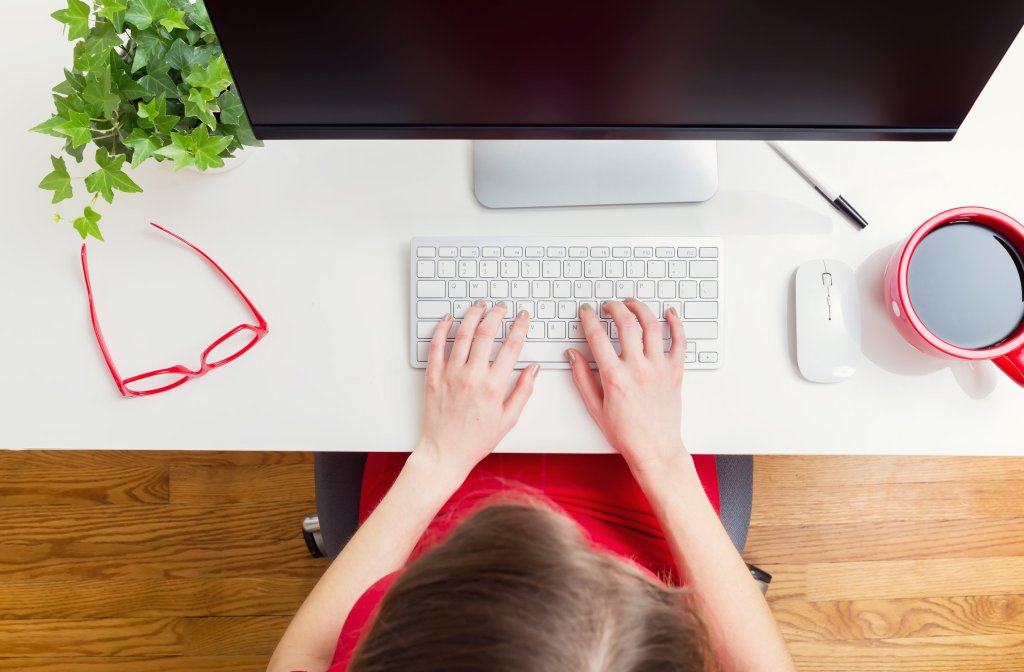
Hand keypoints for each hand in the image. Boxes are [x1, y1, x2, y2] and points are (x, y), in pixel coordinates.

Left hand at [417, 300, 539, 477]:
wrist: (444, 453)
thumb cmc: (475, 440)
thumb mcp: (508, 419)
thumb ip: (523, 391)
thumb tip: (534, 369)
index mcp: (493, 386)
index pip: (511, 346)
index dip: (520, 327)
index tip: (523, 317)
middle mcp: (472, 376)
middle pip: (486, 333)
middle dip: (497, 314)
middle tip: (502, 307)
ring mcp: (451, 375)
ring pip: (462, 334)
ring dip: (473, 315)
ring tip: (480, 306)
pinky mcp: (434, 377)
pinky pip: (436, 346)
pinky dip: (442, 329)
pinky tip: (449, 319)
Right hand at [565, 299, 687, 474]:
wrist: (655, 449)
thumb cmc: (626, 434)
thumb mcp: (595, 408)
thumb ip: (582, 377)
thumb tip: (572, 355)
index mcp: (614, 377)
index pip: (597, 337)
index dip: (589, 319)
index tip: (587, 312)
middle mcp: (638, 368)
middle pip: (626, 323)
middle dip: (614, 307)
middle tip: (608, 305)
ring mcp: (659, 368)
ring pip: (652, 326)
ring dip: (641, 308)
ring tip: (632, 304)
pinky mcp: (675, 372)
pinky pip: (680, 341)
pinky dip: (676, 323)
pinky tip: (670, 313)